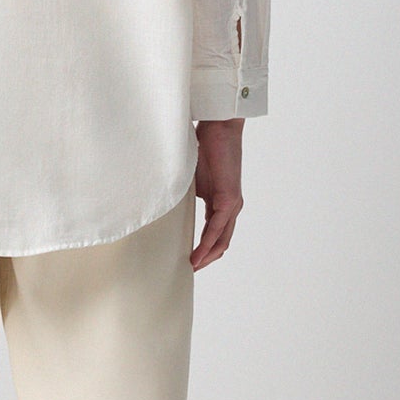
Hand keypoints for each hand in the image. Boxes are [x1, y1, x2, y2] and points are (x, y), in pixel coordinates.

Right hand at [191, 117, 244, 269]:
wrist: (220, 128)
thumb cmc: (206, 146)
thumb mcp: (192, 177)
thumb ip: (186, 194)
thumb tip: (167, 202)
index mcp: (221, 202)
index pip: (215, 233)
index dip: (203, 249)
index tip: (188, 261)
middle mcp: (230, 207)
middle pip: (221, 242)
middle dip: (206, 259)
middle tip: (189, 271)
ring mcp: (232, 204)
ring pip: (221, 239)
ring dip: (207, 256)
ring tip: (192, 267)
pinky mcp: (230, 199)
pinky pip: (217, 228)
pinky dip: (208, 243)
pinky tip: (197, 254)